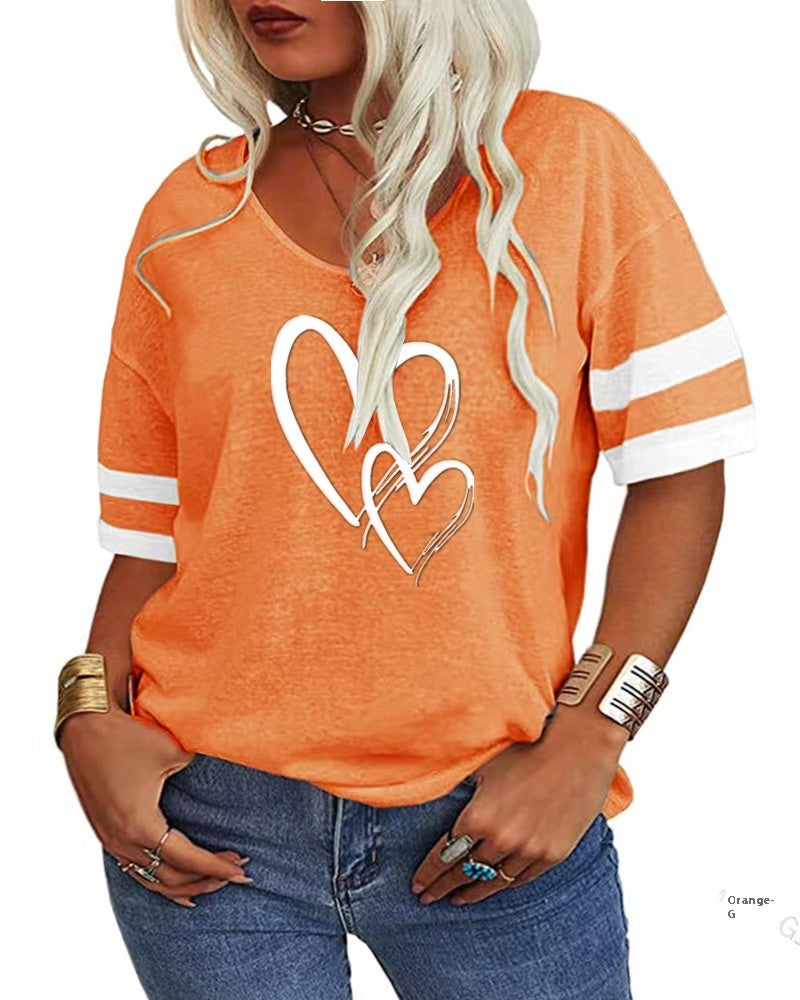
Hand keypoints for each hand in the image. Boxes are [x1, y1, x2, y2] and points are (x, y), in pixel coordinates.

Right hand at [59, 708, 252, 906]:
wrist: (85, 727)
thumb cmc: (127, 737)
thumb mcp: (173, 752)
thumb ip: (201, 769)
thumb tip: (230, 771)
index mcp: (140, 826)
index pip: (188, 860)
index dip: (217, 867)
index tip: (242, 871)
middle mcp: (123, 841)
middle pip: (172, 879)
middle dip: (208, 878)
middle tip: (238, 870)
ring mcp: (111, 841)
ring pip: (152, 881)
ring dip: (185, 885)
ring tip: (215, 882)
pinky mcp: (106, 834)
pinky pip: (136, 872)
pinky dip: (159, 883)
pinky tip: (178, 888)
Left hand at [410, 707, 627, 905]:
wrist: (578, 749)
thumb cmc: (528, 748)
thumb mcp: (484, 765)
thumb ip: (459, 787)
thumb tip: (430, 789)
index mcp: (478, 816)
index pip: (444, 855)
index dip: (428, 873)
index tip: (416, 885)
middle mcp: (501, 839)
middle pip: (464, 873)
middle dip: (442, 887)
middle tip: (427, 899)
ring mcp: (529, 850)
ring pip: (493, 882)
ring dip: (473, 891)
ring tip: (457, 899)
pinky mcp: (553, 854)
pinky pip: (522, 879)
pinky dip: (504, 885)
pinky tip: (493, 886)